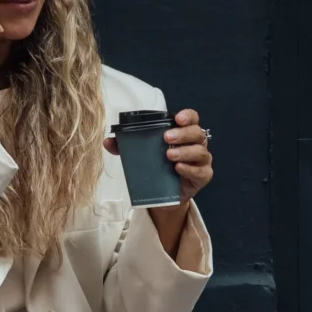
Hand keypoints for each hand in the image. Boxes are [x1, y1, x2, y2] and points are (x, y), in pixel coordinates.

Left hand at [104, 108, 209, 263]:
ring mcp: (201, 160)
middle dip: (182, 134)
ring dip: (185, 151)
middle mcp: (196, 144)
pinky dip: (190, 169)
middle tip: (166, 138)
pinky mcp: (202, 176)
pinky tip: (178, 169)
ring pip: (201, 151)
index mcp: (183, 133)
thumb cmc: (156, 167)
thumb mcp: (141, 154)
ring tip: (169, 155)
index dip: (187, 116)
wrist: (163, 195)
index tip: (177, 118)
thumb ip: (126, 146)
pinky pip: (201, 171)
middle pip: (197, 133)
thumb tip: (108, 141)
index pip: (191, 118)